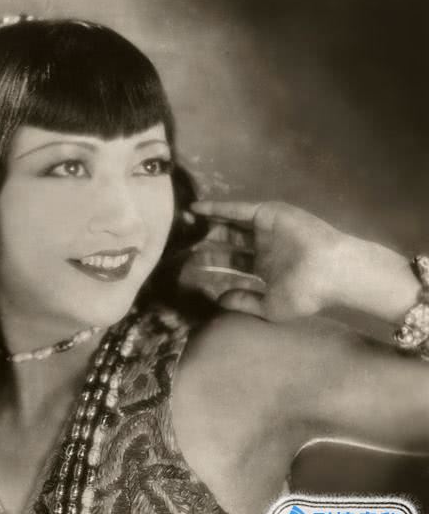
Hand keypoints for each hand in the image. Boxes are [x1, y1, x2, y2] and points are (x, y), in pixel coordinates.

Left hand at [190, 200, 346, 320]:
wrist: (330, 272)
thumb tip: (219, 300)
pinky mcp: (268, 213)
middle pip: (229, 242)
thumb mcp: (270, 306)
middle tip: (184, 242)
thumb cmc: (305, 293)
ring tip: (185, 223)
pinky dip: (217, 207)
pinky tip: (196, 209)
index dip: (214, 262)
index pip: (234, 264)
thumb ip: (244, 301)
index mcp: (267, 268)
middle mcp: (265, 247)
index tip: (192, 264)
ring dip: (209, 223)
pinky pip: (237, 209)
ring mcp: (267, 229)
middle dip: (208, 243)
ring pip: (231, 224)